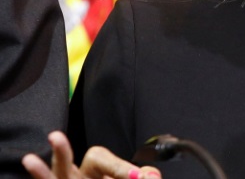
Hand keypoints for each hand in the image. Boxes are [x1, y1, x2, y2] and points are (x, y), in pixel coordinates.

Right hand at [22, 131, 160, 178]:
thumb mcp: (134, 177)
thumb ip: (145, 175)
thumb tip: (149, 176)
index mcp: (97, 169)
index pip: (101, 159)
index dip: (118, 167)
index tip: (136, 177)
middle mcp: (78, 178)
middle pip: (67, 162)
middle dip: (62, 150)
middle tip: (55, 136)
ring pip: (54, 177)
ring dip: (40, 171)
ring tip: (30, 160)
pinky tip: (39, 169)